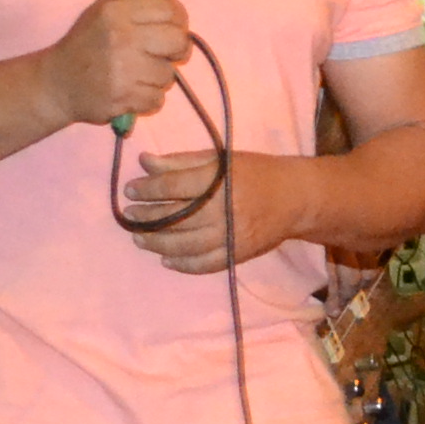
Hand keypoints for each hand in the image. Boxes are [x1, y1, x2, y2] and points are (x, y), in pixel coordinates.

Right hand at [49, 0, 194, 133]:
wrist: (56, 83)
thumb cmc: (86, 41)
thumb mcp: (104, 4)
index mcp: (117, 12)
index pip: (171, 10)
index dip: (176, 19)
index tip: (168, 25)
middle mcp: (120, 39)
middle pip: (178, 41)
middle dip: (175, 48)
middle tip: (160, 51)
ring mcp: (122, 72)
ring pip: (169, 74)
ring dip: (158, 76)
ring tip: (137, 72)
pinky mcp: (123, 100)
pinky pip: (158, 99)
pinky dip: (148, 98)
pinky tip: (131, 89)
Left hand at [122, 147, 310, 273]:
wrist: (296, 199)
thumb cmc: (255, 172)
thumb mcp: (220, 158)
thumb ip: (181, 161)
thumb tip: (144, 162)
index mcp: (218, 180)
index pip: (172, 186)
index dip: (146, 189)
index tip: (129, 190)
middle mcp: (223, 209)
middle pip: (174, 217)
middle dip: (146, 217)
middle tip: (128, 216)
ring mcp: (231, 235)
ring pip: (184, 245)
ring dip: (157, 243)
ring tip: (140, 238)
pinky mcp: (238, 254)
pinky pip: (205, 264)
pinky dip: (183, 265)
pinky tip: (166, 259)